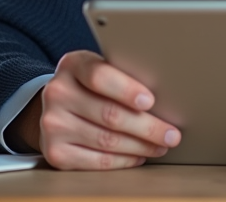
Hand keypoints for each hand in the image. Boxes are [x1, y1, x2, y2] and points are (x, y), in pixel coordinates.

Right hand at [7, 50, 180, 169]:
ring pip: (107, 140)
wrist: (57, 106)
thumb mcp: (101, 68)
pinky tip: (139, 155)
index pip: (99, 76)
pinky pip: (98, 161)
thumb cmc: (90, 85)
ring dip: (141, 146)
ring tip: (161, 145)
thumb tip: (165, 94)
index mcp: (72, 65)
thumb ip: (123, 75)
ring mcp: (53, 125)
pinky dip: (124, 160)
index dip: (126, 90)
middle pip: (109, 114)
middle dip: (147, 127)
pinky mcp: (56, 152)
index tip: (150, 101)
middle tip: (172, 134)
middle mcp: (57, 93)